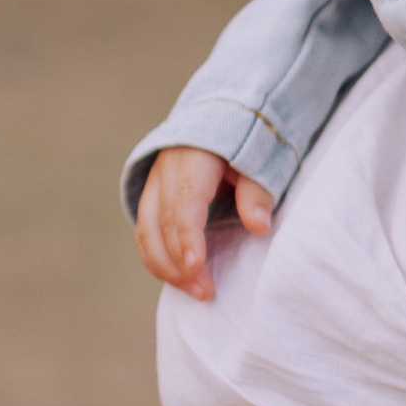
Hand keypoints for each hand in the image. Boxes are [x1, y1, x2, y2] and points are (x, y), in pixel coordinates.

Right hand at [135, 143, 271, 298]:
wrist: (222, 112)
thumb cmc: (247, 139)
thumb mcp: (260, 158)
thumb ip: (257, 190)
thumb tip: (259, 227)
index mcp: (194, 156)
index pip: (185, 203)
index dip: (188, 237)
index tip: (197, 267)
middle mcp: (166, 170)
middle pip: (163, 223)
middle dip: (181, 262)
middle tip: (205, 293)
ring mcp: (154, 182)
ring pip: (146, 231)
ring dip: (165, 266)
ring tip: (193, 290)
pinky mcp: (152, 195)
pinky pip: (145, 231)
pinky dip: (157, 257)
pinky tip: (177, 278)